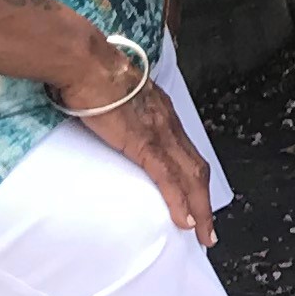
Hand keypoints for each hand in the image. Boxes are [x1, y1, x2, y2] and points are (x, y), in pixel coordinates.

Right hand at [63, 47, 215, 245]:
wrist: (86, 62)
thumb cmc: (92, 72)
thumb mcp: (115, 95)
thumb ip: (120, 110)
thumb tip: (109, 120)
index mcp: (161, 112)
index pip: (187, 151)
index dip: (194, 177)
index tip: (197, 198)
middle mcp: (168, 123)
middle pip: (196, 168)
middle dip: (205, 201)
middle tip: (209, 228)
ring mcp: (158, 134)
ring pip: (190, 177)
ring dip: (201, 209)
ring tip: (204, 233)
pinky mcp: (143, 143)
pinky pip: (168, 179)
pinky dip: (180, 202)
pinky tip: (186, 221)